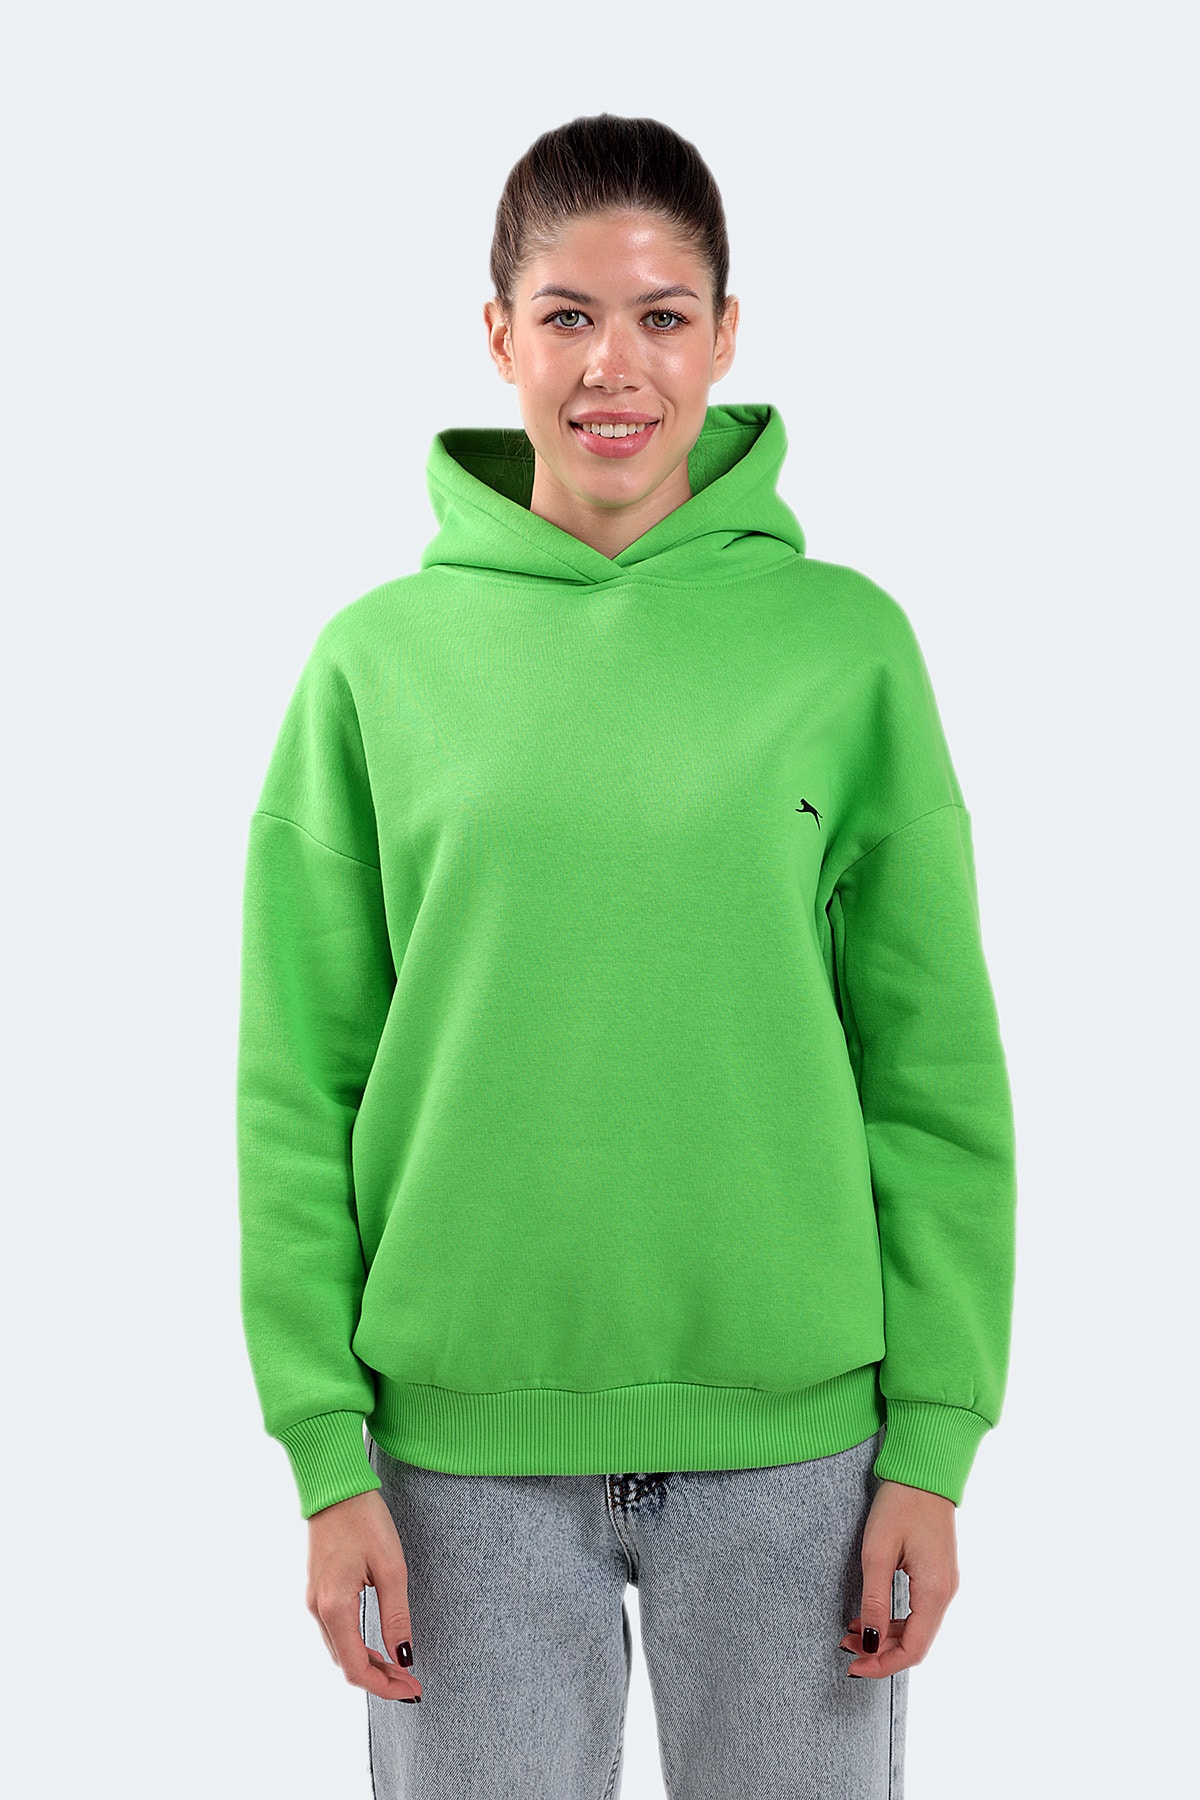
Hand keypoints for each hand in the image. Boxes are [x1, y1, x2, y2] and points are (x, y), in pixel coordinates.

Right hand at [306, 1488, 422, 1702]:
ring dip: (369, 1665)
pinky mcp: (318, 1590)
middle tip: (412, 1685)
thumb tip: (403, 1658)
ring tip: (400, 1670)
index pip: (356, 1668)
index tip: (411, 1690)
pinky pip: (336, 1633)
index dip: (384, 1687)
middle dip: (379, 1680)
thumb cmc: (364, 1519)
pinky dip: (358, 1647)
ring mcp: (314, 1600)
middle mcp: (318, 1609)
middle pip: (346, 1664)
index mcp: (334, 1606)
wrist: (335, 1487)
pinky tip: (378, 1647)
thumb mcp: (391, 1568)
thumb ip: (396, 1616)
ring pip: (340, 1650)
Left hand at [840, 1478, 958, 1677]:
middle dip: (880, 1652)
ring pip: (917, 1628)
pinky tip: (869, 1615)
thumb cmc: (900, 1505)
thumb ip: (874, 1602)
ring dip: (885, 1636)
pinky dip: (894, 1619)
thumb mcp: (878, 1553)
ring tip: (851, 1632)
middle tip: (845, 1649)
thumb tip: (869, 1643)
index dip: (882, 1665)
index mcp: (935, 1592)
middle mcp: (946, 1593)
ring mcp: (944, 1583)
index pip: (914, 1650)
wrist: (923, 1471)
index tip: (853, 1667)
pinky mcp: (938, 1573)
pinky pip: (919, 1610)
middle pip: (916, 1643)